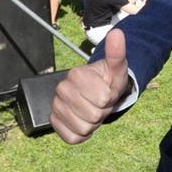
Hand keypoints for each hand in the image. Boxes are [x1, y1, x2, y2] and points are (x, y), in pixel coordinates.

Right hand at [50, 28, 130, 143]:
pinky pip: (73, 138)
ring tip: (92, 110)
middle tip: (100, 102)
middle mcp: (61, 89)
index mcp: (76, 74)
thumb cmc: (107, 80)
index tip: (106, 90)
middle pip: (94, 116)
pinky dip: (83, 134)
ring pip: (84, 128)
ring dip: (94, 123)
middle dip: (103, 111)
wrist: (96, 92)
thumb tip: (118, 33)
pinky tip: (83, 121)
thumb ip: (117, 53)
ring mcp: (55, 106)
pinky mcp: (54, 122)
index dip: (110, 98)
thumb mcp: (117, 68)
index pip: (103, 99)